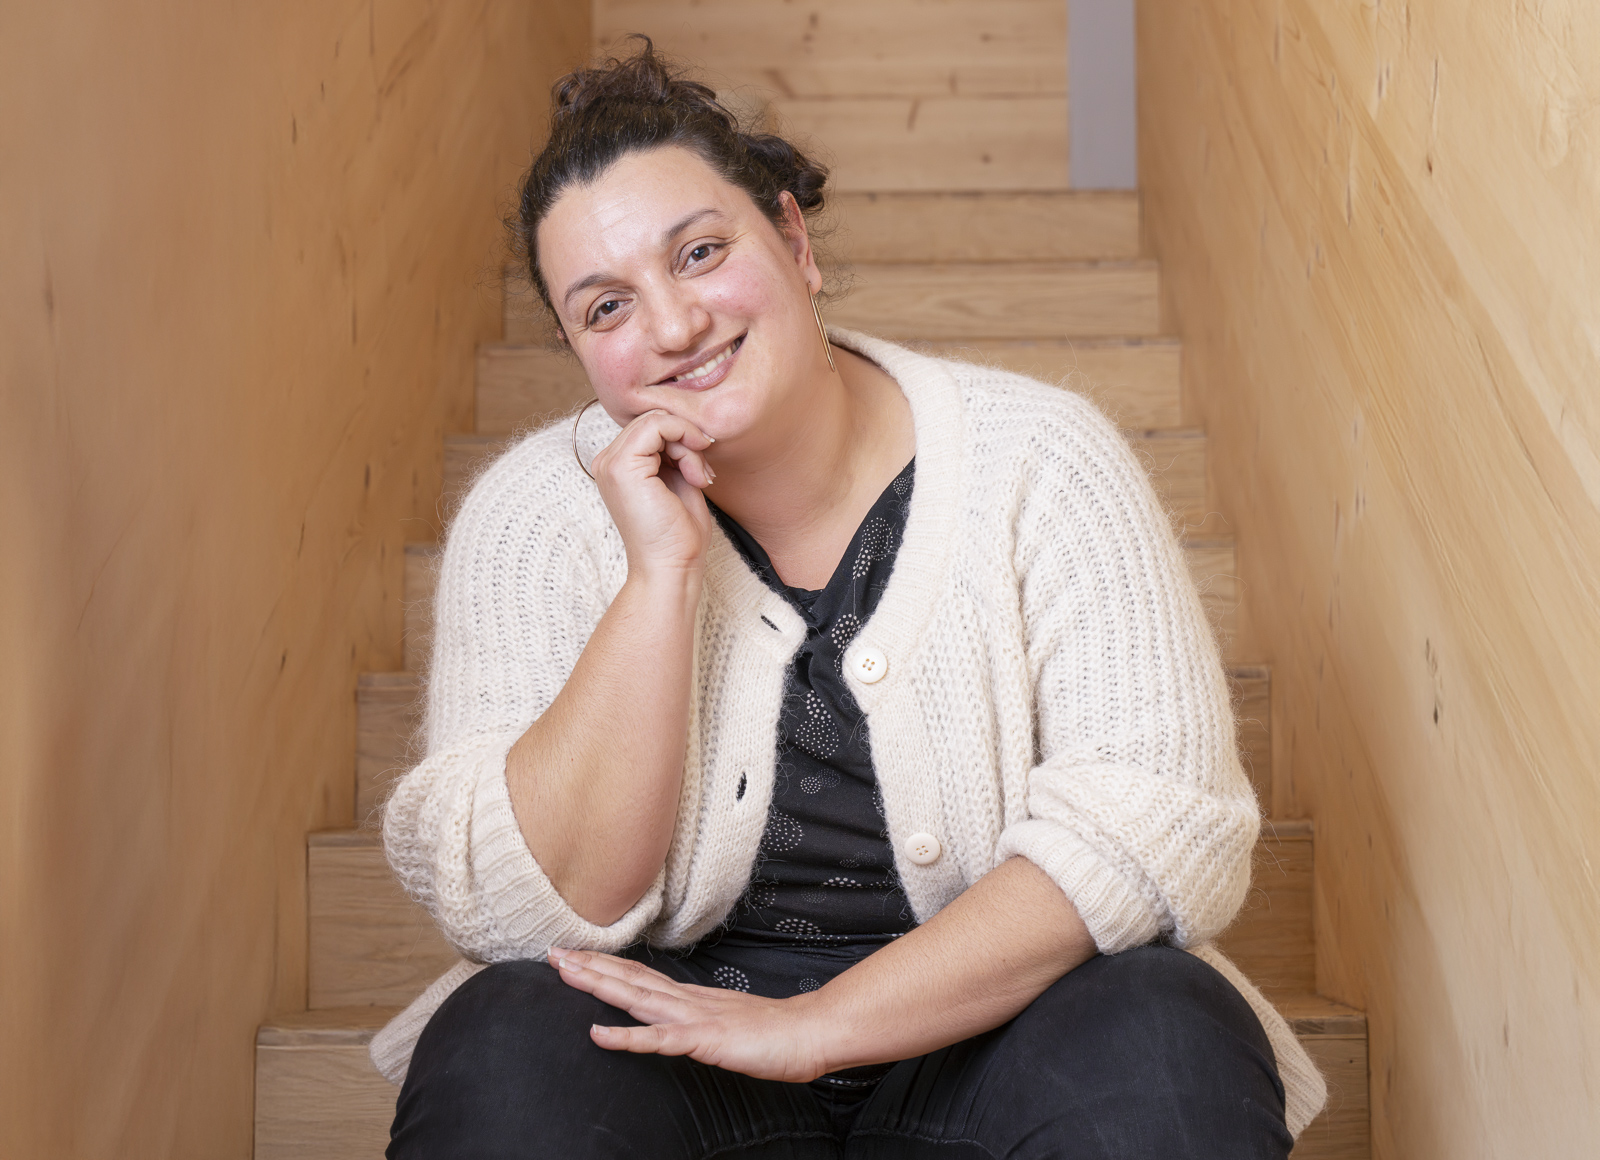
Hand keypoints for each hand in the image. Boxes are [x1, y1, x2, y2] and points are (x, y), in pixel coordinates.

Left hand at [548, 947, 832, 1082]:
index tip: (573, 954)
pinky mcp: (703, 1041)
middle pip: (629, 979)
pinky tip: (598, 1035)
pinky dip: (626, 1037)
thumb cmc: (771, 1032)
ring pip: (636, 999)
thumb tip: (675, 1019)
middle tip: (551, 952)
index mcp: (689, 997)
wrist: (808, 1033)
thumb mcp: (724, 1022)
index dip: (604, 964)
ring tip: (566, 973)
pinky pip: (658, 1040)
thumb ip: (697, 1018)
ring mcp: (694, 1018)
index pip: (638, 975)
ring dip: (599, 985)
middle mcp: (686, 1000)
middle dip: (589, 965)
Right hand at [589, 409, 715, 580]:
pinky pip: (658, 425)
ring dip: (688, 444)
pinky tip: (694, 473)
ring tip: (698, 477)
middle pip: (654, 419)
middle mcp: (608, 461)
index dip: (681, 437)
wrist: (672, 566)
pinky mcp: (622, 467)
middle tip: (701, 473)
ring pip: (658, 420)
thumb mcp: (679, 479)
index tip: (701, 468)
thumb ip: (675, 451)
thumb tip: (687, 425)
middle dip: (686, 440)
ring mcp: (611, 463)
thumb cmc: (678, 534)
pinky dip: (685, 442)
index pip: (651, 426)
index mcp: (618, 465)